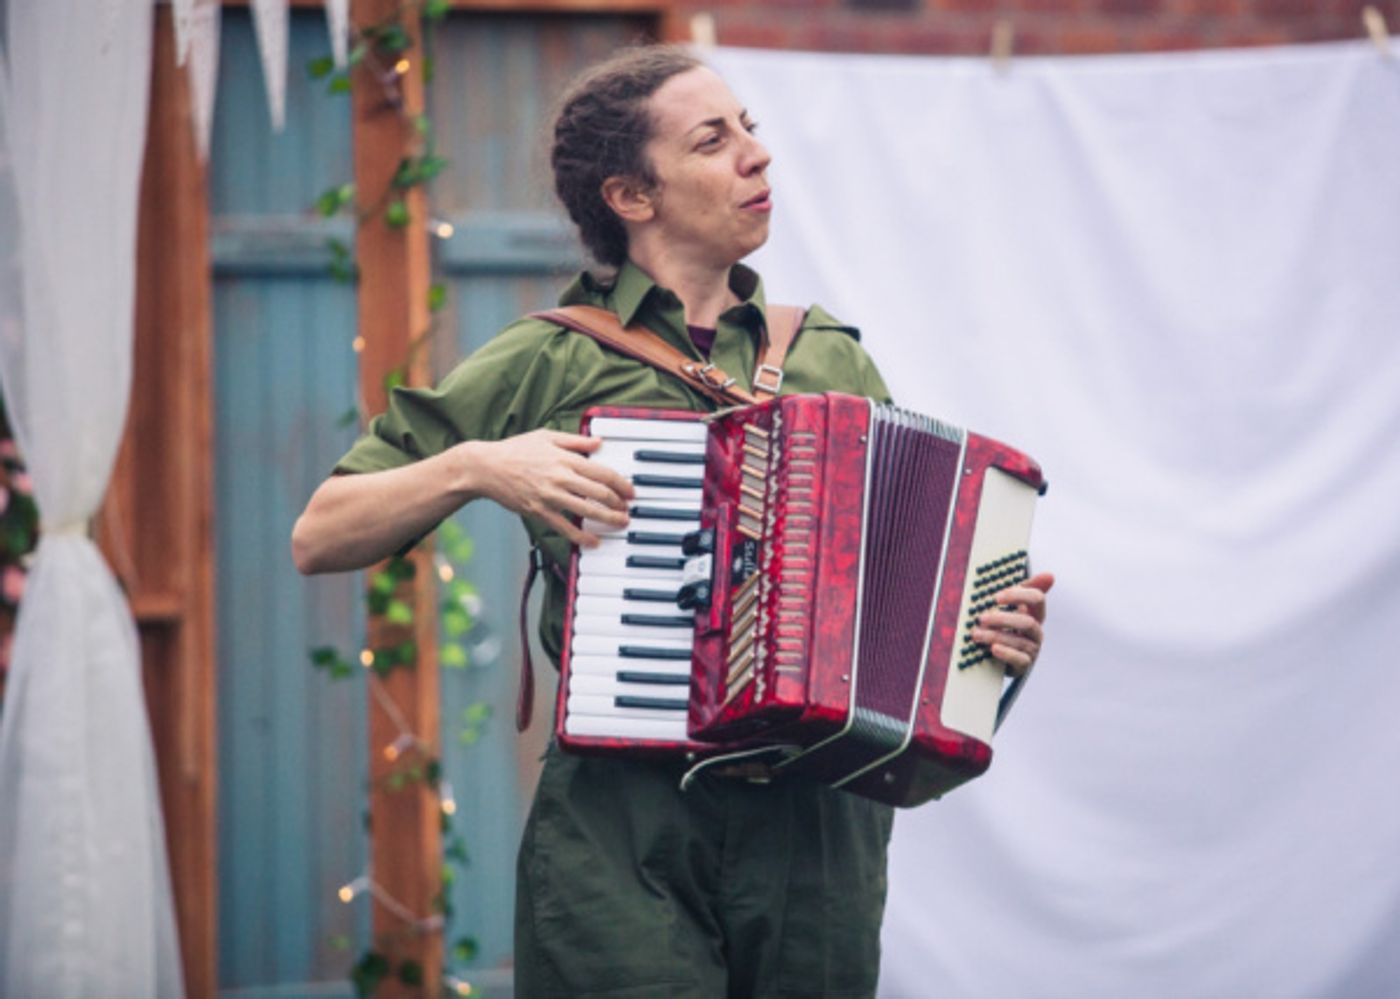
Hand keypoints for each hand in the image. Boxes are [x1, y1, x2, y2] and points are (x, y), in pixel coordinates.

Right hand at [468, 430, 634, 546]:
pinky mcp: (539, 512)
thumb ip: (575, 441)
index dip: (621, 484)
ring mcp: (550, 496)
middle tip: (628, 509)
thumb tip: (599, 442)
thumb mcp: (546, 436)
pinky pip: (565, 528)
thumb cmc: (516, 450)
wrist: (486, 467)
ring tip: (620, 524)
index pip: (603, 473)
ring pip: (587, 511)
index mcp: (565, 458)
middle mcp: (561, 477)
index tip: (630, 491)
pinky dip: (581, 537)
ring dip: (608, 520)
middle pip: (600, 493)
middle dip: (619, 504)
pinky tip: (593, 542)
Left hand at [972, 571, 1054, 677]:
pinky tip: (993, 649)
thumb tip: (1050, 575)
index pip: (1037, 599)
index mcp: (1035, 613)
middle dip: (1003, 619)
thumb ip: (1025, 589)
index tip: (997, 597)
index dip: (1019, 596)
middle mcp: (1036, 631)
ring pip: (1019, 641)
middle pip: (1027, 622)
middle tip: (981, 618)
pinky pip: (1019, 659)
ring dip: (995, 636)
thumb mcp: (1013, 607)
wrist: (1004, 657)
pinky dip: (1006, 653)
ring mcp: (1032, 649)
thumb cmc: (1008, 627)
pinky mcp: (1024, 665)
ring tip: (976, 634)